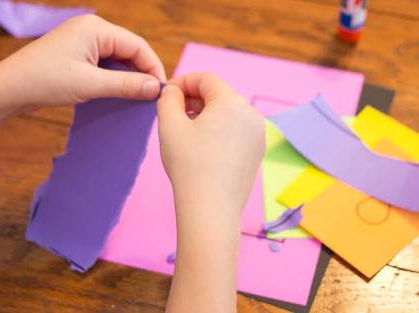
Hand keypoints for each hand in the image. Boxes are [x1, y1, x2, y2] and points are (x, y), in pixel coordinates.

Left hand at [0, 14, 165, 113]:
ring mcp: (83, 42)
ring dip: (128, 77)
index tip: (161, 91)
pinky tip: (119, 93)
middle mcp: (92, 30)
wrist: (8, 89)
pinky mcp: (77, 55)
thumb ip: (126, 85)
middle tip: (151, 97)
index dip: (153, 67)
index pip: (138, 45)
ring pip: (118, 59)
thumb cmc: (45, 82)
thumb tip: (156, 88)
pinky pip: (105, 64)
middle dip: (142, 72)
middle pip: (129, 50)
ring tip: (138, 98)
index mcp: (96, 28)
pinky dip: (114, 78)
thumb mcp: (90, 85)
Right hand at [158, 73, 264, 218]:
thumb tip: (173, 92)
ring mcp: (257, 135)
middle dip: (194, 100)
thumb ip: (168, 99)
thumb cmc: (189, 164)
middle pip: (219, 95)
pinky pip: (236, 131)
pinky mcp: (256, 153)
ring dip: (206, 115)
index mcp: (232, 102)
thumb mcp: (169, 125)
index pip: (206, 79)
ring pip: (228, 114)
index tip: (167, 95)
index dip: (183, 82)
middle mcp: (251, 114)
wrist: (211, 208)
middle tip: (173, 114)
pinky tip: (203, 148)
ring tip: (186, 132)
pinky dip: (219, 131)